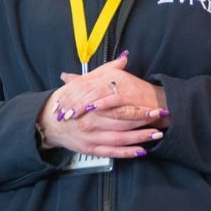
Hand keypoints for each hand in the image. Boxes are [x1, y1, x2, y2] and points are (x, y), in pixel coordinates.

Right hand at [35, 53, 168, 157]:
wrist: (49, 122)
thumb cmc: (69, 101)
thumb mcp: (84, 82)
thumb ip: (106, 71)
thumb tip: (124, 58)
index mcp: (91, 106)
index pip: (120, 108)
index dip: (139, 109)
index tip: (154, 107)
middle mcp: (91, 123)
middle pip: (122, 123)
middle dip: (143, 122)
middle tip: (160, 119)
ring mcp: (91, 138)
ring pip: (119, 139)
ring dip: (139, 138)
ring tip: (156, 134)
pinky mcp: (90, 150)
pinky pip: (112, 153)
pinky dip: (127, 153)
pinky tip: (141, 151)